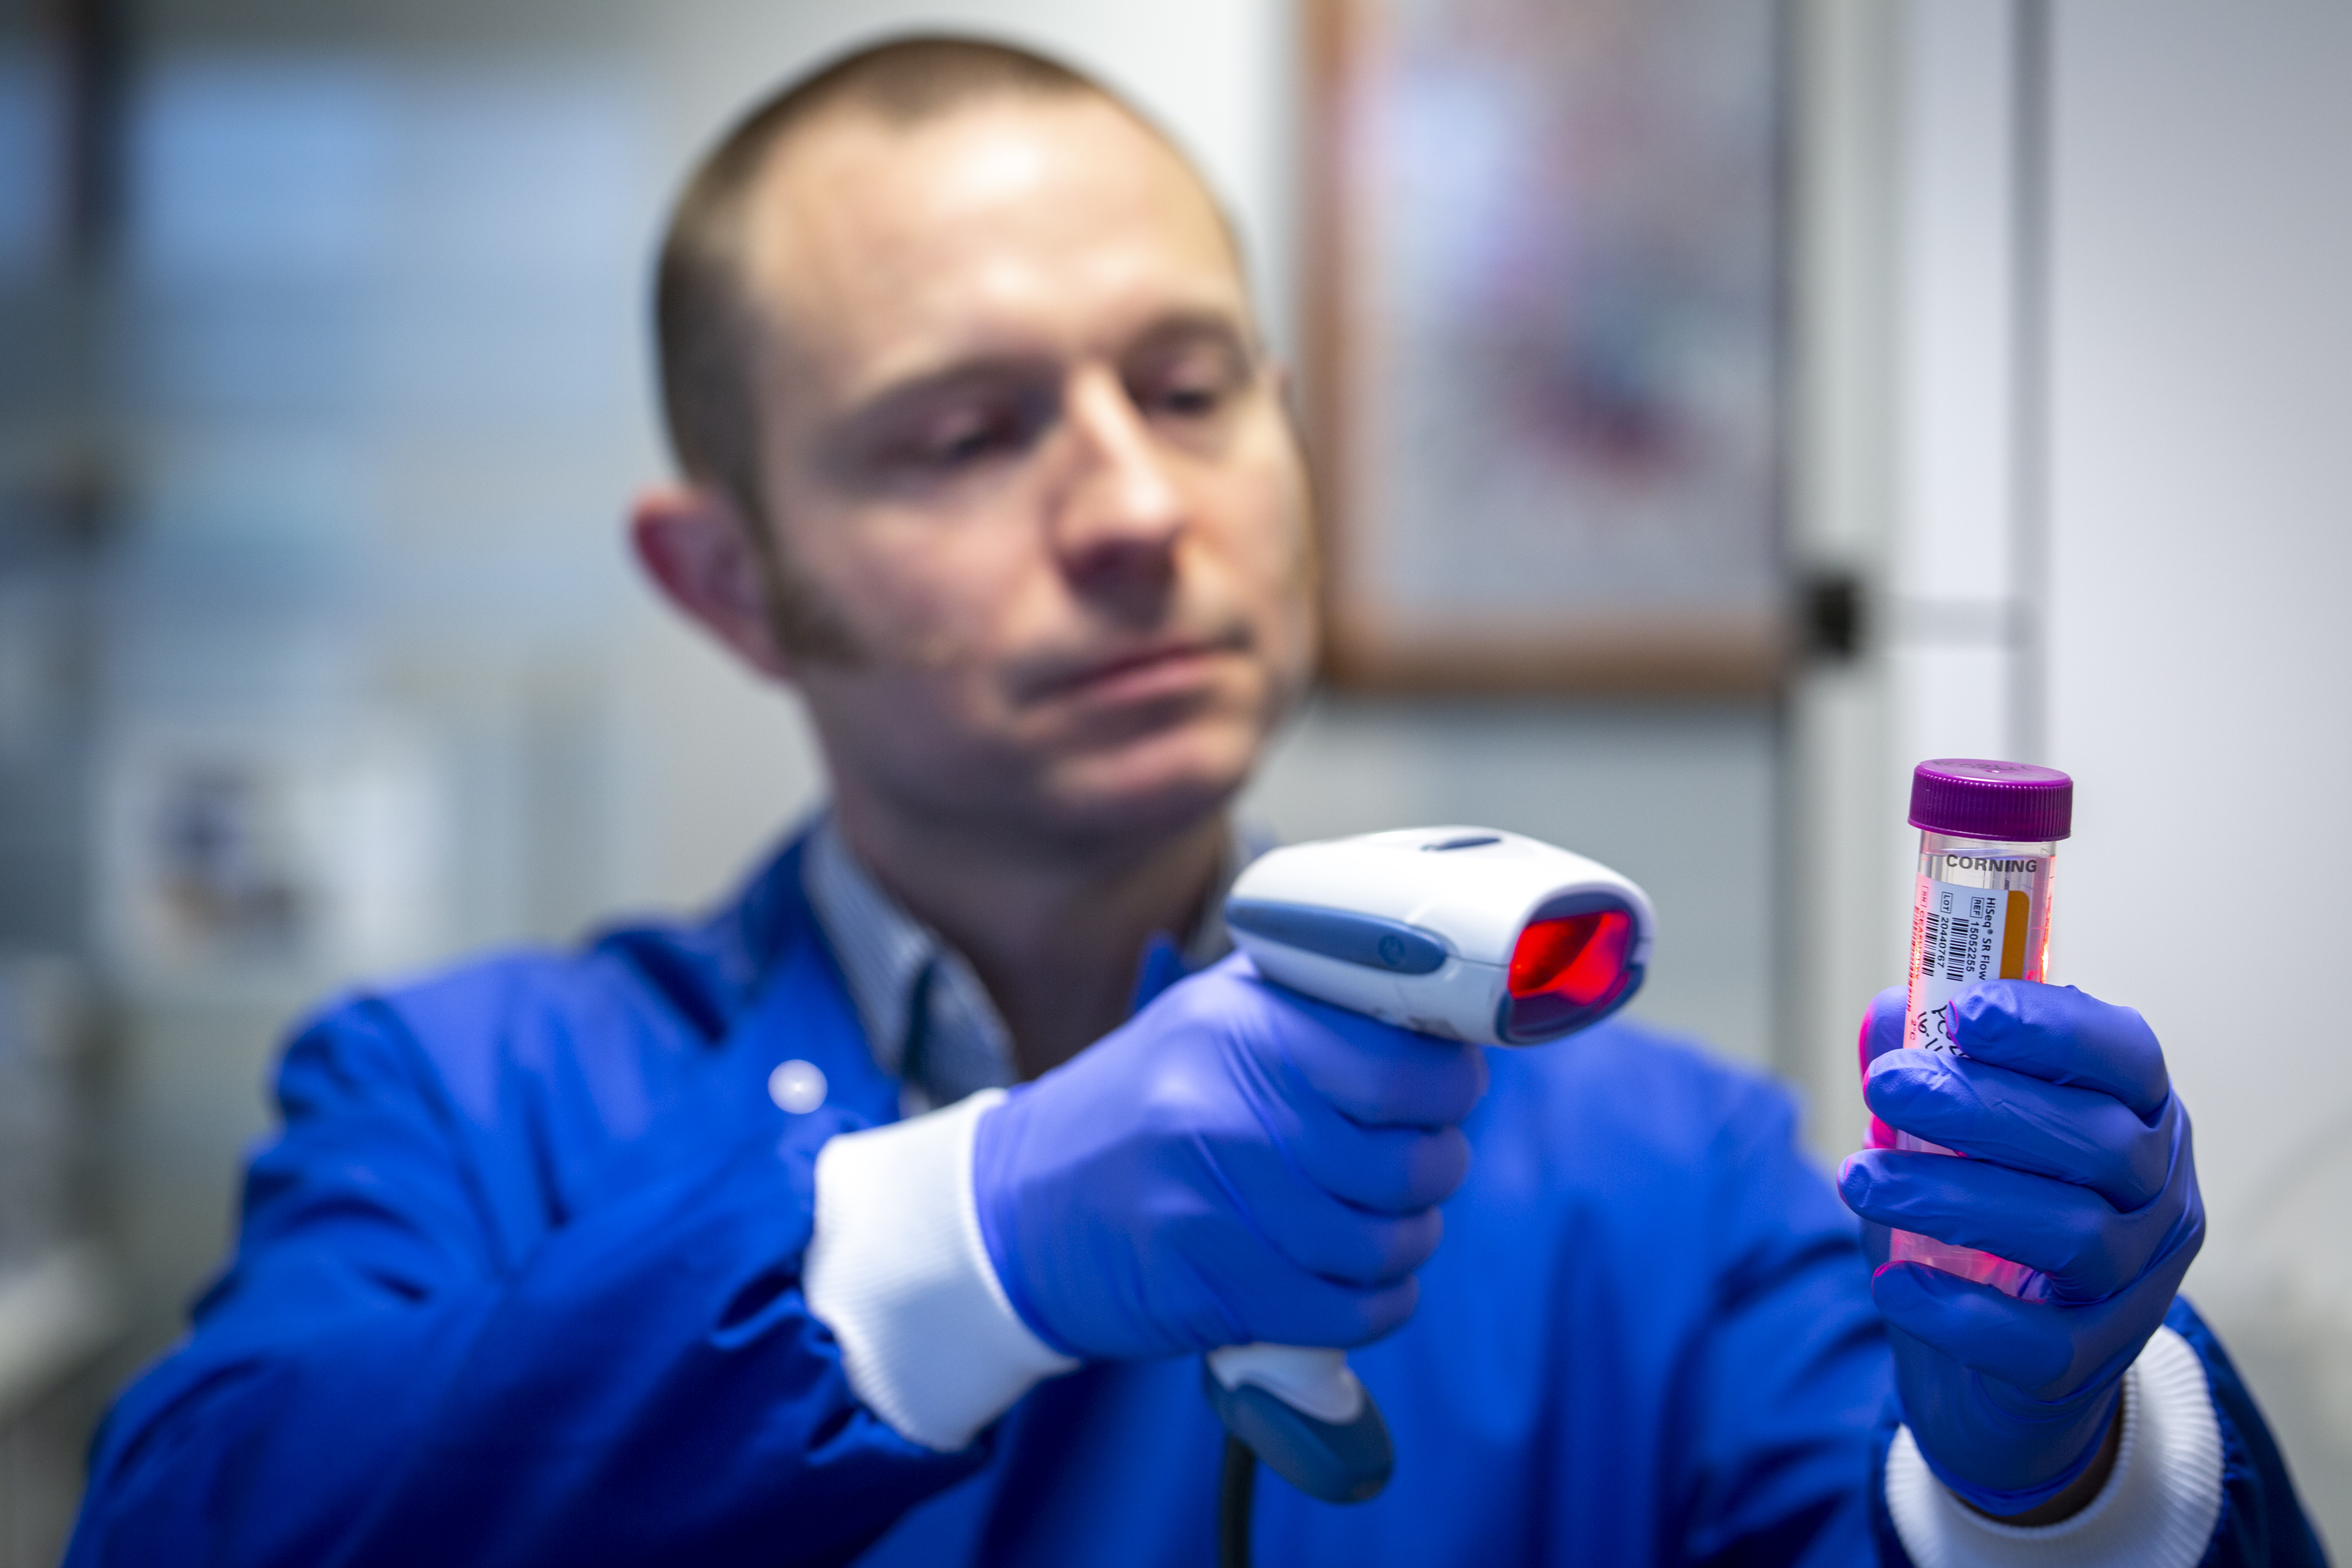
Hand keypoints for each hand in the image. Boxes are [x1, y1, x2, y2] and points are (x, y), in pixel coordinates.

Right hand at [971, 953, 1488, 1361]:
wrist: (1013, 1209)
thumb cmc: (1137, 1108)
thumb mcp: (1209, 1019)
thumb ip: (1314, 1005)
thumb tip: (1443, 1022)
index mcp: (1239, 1024)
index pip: (1408, 1061)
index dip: (1452, 1084)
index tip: (1447, 1090)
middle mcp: (1227, 1106)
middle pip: (1413, 1160)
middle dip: (1437, 1167)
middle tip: (1417, 1160)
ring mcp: (1218, 1203)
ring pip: (1391, 1241)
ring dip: (1410, 1240)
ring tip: (1386, 1221)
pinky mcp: (1214, 1288)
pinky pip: (1352, 1310)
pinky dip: (1379, 1302)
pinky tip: (1359, 1279)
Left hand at [1837, 981, 2203, 1514]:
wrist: (1992, 1360)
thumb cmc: (1980, 1212)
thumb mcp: (1950, 1132)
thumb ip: (1928, 1066)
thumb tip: (1893, 1013)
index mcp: (2138, 1115)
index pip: (2129, 1056)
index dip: (2054, 1028)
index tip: (1967, 1013)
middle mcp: (2159, 1195)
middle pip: (2099, 1141)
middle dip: (1982, 1107)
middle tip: (1885, 1086)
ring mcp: (2138, 1284)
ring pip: (2073, 1234)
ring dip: (1954, 1198)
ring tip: (1858, 1179)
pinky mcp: (2093, 1364)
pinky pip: (2041, 1343)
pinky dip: (1960, 1311)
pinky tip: (1893, 1284)